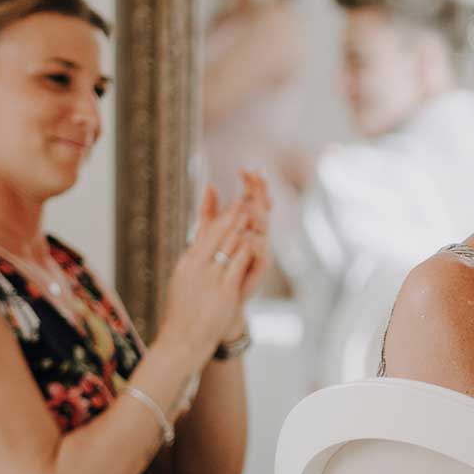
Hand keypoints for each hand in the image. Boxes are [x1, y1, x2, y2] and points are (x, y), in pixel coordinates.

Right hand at [158, 185, 261, 361]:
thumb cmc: (184, 312)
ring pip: (231, 244)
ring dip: (244, 228)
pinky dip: (248, 249)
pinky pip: (239, 263)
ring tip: (256, 214)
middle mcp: (197, 266)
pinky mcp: (224, 290)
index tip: (237, 204)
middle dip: (236, 216)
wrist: (181, 341)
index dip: (224, 217)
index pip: (207, 232)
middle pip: (220, 233)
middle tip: (250, 200)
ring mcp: (210, 277)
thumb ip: (194, 259)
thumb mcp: (183, 279)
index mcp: (187, 262)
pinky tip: (257, 240)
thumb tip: (199, 243)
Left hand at [223, 170, 274, 338]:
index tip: (245, 168)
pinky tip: (249, 234)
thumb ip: (209, 213)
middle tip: (255, 176)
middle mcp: (257, 236)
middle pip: (263, 208)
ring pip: (265, 228)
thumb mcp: (208, 237)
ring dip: (259, 214)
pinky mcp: (259, 270)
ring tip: (250, 201)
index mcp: (245, 227)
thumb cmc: (215, 271)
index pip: (253, 199)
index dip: (252, 184)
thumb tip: (210, 185)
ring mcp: (260, 253)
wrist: (216, 304)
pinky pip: (262, 254)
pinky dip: (256, 244)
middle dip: (259, 192)